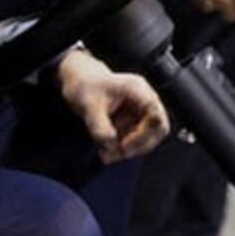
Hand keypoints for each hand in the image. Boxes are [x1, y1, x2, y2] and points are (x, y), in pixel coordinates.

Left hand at [57, 47, 169, 162]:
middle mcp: (144, 99)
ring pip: (147, 137)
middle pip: (156, 130)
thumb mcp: (89, 105)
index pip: (155, 116)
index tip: (124, 145)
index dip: (143, 135)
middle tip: (116, 154)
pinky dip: (122, 147)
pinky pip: (136, 138)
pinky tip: (107, 150)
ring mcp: (140, 110)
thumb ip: (100, 126)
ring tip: (106, 154)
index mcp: (137, 89)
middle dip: (137, 146)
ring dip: (128, 150)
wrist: (78, 80)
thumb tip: (111, 145)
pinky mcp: (134, 120)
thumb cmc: (85, 84)